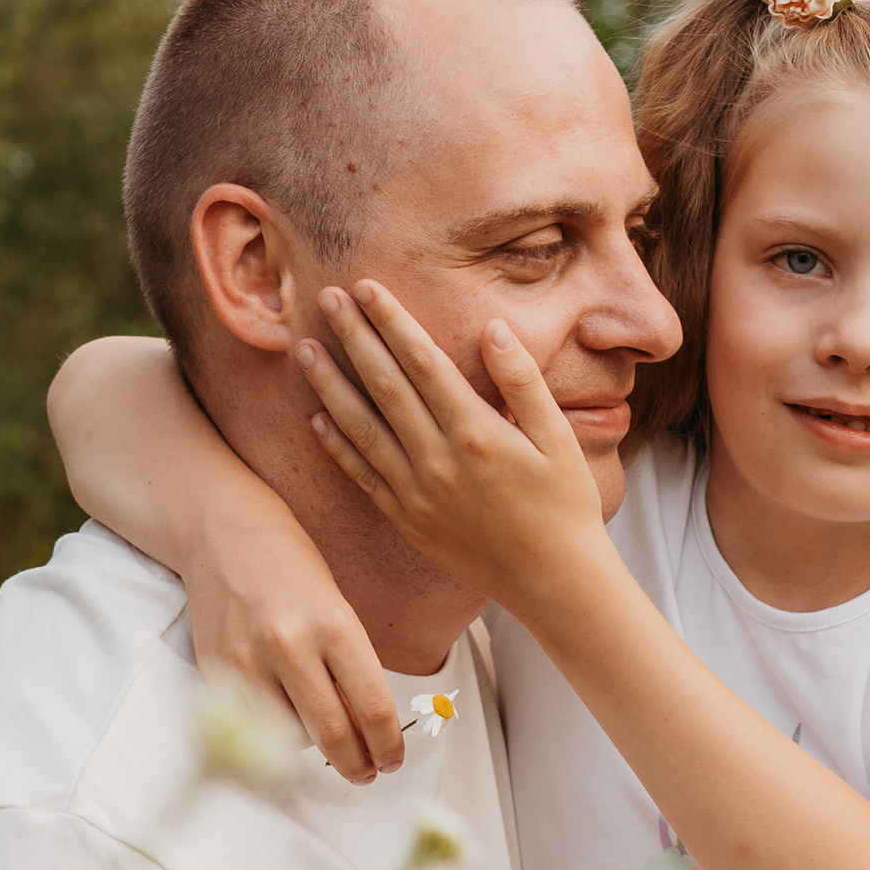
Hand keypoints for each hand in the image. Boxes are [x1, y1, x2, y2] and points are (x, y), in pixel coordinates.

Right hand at [188, 527, 405, 786]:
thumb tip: (367, 733)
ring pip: (291, 738)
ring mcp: (246, 659)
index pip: (374, 709)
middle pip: (334, 736)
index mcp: (334, 624)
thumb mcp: (337, 607)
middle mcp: (288, 644)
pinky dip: (273, 728)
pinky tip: (282, 708)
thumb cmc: (292, 568)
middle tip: (366, 772)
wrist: (222, 531)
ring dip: (313, 745)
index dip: (389, 747)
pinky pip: (254, 724)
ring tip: (320, 726)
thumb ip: (350, 667)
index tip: (392, 760)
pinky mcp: (214, 669)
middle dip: (357, 765)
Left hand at [301, 283, 610, 610]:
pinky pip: (362, 476)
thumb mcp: (559, 437)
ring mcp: (416, 493)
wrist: (552, 582)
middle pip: (384, 385)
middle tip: (326, 297)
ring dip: (330, 384)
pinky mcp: (407, 520)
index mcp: (475, 432)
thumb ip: (522, 381)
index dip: (392, 322)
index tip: (368, 288)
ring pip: (362, 427)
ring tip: (305, 349)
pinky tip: (316, 418)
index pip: (422, 362)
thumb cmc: (565, 506)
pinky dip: (336, 446)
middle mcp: (437, 460)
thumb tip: (492, 329)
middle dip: (353, 337)